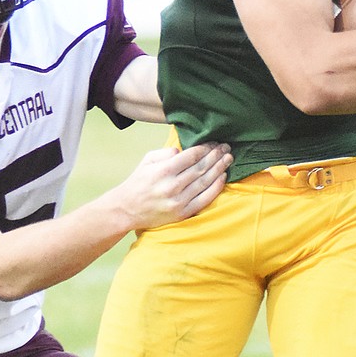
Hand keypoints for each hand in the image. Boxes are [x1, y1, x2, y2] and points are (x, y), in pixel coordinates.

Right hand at [117, 142, 231, 229]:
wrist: (127, 209)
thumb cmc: (138, 181)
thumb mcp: (147, 160)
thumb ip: (166, 153)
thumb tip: (184, 150)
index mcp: (163, 171)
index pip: (192, 156)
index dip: (206, 148)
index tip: (214, 143)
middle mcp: (172, 186)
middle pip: (201, 168)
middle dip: (216, 156)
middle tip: (226, 147)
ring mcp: (179, 201)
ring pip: (205, 182)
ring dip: (219, 169)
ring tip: (228, 159)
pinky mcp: (182, 213)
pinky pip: (204, 199)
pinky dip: (216, 188)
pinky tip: (223, 177)